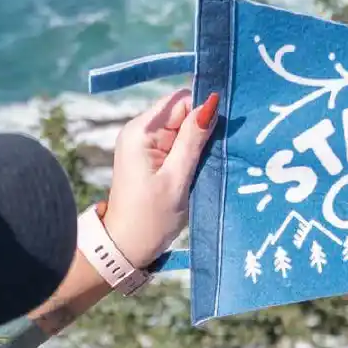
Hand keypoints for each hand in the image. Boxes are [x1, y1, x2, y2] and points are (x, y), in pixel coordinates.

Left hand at [102, 88, 218, 269]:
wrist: (126, 247)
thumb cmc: (151, 218)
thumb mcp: (176, 179)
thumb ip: (193, 140)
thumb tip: (211, 103)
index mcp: (141, 131)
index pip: (179, 101)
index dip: (202, 110)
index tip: (220, 132)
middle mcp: (140, 131)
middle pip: (181, 113)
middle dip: (202, 129)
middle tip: (216, 155)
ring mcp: (144, 145)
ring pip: (182, 130)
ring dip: (198, 144)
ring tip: (208, 166)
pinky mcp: (150, 159)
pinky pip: (177, 145)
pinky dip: (191, 155)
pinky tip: (198, 171)